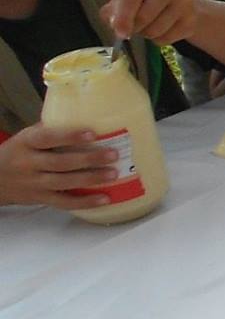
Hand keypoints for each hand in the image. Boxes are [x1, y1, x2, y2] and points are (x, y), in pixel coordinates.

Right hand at [0, 123, 123, 210]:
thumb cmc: (17, 153)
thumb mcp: (26, 137)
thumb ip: (49, 130)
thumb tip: (83, 116)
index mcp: (26, 143)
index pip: (47, 138)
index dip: (69, 137)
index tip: (92, 133)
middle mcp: (29, 163)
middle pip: (61, 162)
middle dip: (89, 159)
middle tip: (113, 154)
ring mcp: (34, 183)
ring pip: (64, 182)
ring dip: (91, 179)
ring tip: (113, 174)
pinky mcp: (40, 199)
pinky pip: (64, 202)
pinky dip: (85, 202)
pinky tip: (104, 199)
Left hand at [103, 0, 196, 45]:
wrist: (178, 6)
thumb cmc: (145, 1)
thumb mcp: (124, 0)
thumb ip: (112, 11)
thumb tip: (115, 24)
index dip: (123, 16)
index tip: (119, 32)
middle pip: (144, 16)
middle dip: (134, 27)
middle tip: (134, 26)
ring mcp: (185, 2)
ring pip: (155, 30)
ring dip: (146, 34)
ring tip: (149, 25)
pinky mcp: (191, 19)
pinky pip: (166, 39)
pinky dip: (159, 40)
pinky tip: (162, 30)